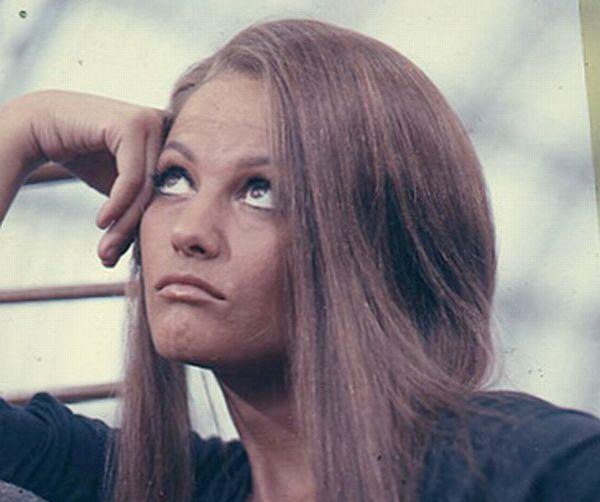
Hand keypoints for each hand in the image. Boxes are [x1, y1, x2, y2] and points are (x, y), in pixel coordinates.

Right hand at [22, 90, 164, 266]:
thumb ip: (141, 208)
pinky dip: (118, 203)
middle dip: (132, 230)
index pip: (166, 194)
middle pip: (157, 192)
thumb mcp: (119, 187)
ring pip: (145, 188)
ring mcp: (151, 122)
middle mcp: (167, 128)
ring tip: (104, 249)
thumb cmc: (86, 157)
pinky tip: (101, 221)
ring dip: (124, 223)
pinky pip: (131, 177)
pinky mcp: (132, 124)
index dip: (142, 227)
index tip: (116, 253)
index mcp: (173, 142)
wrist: (41, 125)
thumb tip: (157, 249)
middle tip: (108, 257)